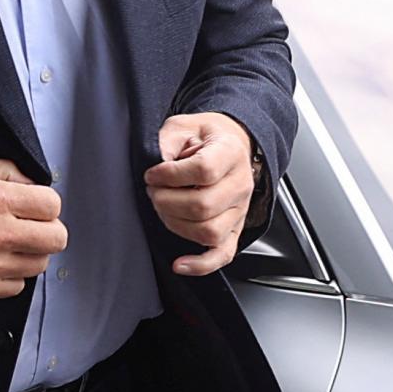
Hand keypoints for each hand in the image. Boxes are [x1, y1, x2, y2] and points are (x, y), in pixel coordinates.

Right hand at [0, 159, 66, 298]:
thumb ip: (10, 172)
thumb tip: (36, 186)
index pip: (53, 205)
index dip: (46, 204)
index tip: (36, 206)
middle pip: (56, 239)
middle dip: (47, 229)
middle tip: (31, 226)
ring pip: (40, 264)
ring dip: (30, 252)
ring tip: (10, 243)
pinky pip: (18, 286)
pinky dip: (11, 274)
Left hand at [144, 112, 255, 275]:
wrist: (229, 143)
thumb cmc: (204, 137)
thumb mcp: (182, 126)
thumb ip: (166, 142)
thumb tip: (156, 166)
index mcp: (230, 153)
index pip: (204, 170)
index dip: (170, 175)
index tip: (152, 174)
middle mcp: (240, 184)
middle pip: (203, 205)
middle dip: (166, 201)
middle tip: (154, 191)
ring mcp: (240, 211)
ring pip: (208, 232)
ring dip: (175, 224)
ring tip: (163, 207)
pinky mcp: (234, 230)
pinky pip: (222, 255)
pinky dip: (201, 265)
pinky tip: (180, 264)